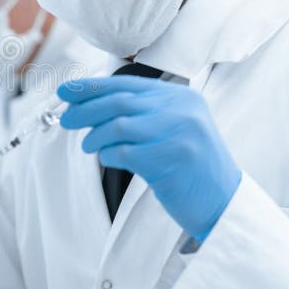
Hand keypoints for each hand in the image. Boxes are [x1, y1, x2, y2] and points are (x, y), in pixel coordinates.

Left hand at [58, 76, 241, 241]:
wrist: (223, 204)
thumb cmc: (189, 168)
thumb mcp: (173, 128)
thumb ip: (142, 112)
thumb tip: (87, 102)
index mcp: (182, 97)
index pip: (127, 84)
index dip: (91, 87)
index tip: (65, 92)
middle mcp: (182, 110)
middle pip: (118, 101)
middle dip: (85, 109)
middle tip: (65, 119)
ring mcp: (178, 133)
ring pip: (117, 125)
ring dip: (95, 136)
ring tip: (88, 146)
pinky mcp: (171, 160)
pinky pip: (123, 152)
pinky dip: (108, 155)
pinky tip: (108, 159)